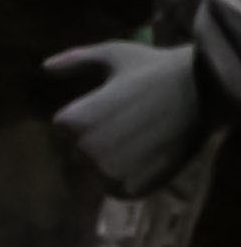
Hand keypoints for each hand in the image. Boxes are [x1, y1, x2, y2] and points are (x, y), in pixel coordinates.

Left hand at [48, 39, 211, 198]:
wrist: (203, 89)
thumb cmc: (156, 69)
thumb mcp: (115, 56)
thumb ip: (76, 61)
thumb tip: (44, 67)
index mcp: (72, 121)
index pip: (66, 131)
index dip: (93, 117)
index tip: (119, 105)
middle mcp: (83, 150)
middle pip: (81, 154)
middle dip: (103, 141)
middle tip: (135, 122)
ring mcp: (105, 173)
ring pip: (99, 174)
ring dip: (116, 161)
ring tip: (144, 138)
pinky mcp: (127, 191)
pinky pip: (118, 190)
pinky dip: (132, 179)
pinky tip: (150, 156)